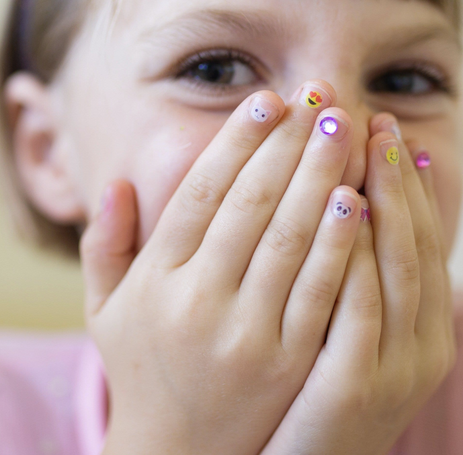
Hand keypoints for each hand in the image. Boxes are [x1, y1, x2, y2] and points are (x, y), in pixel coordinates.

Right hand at [80, 82, 362, 454]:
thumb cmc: (144, 368)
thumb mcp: (104, 309)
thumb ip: (102, 244)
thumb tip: (116, 182)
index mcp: (157, 277)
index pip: (202, 192)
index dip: (237, 140)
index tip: (267, 99)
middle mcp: (198, 299)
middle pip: (253, 203)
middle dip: (289, 143)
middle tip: (320, 95)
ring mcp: (246, 333)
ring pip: (291, 237)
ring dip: (322, 175)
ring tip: (345, 127)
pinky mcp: (289, 363)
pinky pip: (322, 290)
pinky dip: (341, 240)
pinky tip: (360, 196)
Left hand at [260, 114, 456, 454]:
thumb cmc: (316, 390)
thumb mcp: (355, 334)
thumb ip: (360, 274)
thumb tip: (351, 200)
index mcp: (422, 326)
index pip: (417, 237)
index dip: (404, 180)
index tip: (385, 128)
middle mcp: (420, 343)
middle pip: (410, 240)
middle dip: (392, 174)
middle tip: (375, 116)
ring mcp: (393, 367)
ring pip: (395, 265)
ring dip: (383, 197)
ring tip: (365, 140)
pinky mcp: (357, 390)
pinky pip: (362, 307)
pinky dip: (359, 253)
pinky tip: (346, 204)